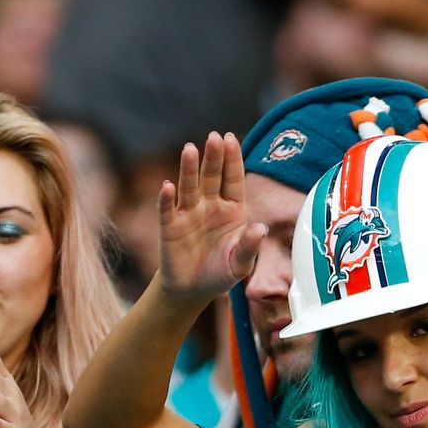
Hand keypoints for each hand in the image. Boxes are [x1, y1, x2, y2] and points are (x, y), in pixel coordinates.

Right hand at [157, 131, 260, 302]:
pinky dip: (167, 198)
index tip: (232, 139)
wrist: (193, 290)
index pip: (233, 179)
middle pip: (211, 176)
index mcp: (232, 210)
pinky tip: (168, 186)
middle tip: (214, 137)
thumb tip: (260, 229)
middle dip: (213, 157)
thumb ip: (250, 246)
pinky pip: (167, 210)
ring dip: (189, 169)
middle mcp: (210, 205)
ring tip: (190, 149)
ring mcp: (188, 214)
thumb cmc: (221, 273)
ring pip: (189, 187)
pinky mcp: (170, 227)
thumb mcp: (240, 264)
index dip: (232, 160)